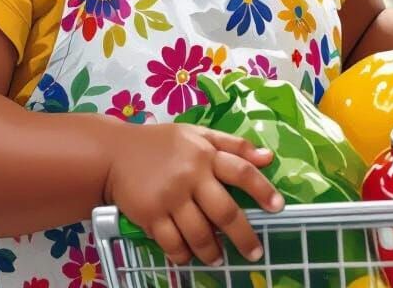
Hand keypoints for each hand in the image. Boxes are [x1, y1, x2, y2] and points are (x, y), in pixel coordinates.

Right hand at [102, 122, 283, 266]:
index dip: (262, 189)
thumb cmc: (161, 143)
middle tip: (254, 252)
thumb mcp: (197, 134)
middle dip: (244, 236)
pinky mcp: (150, 215)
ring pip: (200, 234)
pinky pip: (173, 244)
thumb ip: (232, 145)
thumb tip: (268, 158)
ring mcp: (170, 197)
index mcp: (204, 153)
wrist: (115, 153)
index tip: (278, 207)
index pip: (241, 170)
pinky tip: (189, 255)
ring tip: (218, 257)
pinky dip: (184, 254)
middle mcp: (190, 175)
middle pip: (225, 211)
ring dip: (214, 251)